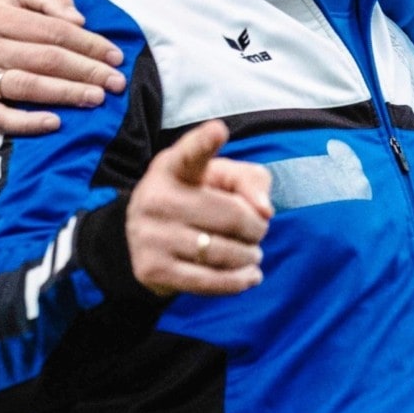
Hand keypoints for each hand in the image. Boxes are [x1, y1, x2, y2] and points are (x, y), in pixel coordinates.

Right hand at [0, 0, 125, 136]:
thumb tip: (78, 20)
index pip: (54, 31)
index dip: (89, 44)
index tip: (116, 57)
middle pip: (46, 59)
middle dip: (86, 71)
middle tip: (116, 83)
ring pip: (27, 86)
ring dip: (66, 93)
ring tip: (96, 99)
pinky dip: (27, 123)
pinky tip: (54, 123)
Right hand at [127, 122, 273, 296]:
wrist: (150, 236)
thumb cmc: (199, 197)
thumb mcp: (224, 177)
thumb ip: (252, 180)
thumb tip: (264, 212)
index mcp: (173, 166)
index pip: (192, 153)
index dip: (206, 142)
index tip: (218, 130)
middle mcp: (155, 197)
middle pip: (233, 216)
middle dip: (257, 228)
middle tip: (258, 232)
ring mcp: (150, 235)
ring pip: (225, 252)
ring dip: (250, 256)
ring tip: (251, 252)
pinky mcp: (152, 269)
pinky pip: (209, 282)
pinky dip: (238, 281)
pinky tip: (250, 276)